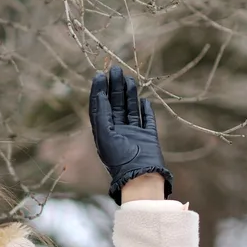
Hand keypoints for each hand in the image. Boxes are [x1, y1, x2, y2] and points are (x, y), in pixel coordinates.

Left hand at [89, 65, 174, 204]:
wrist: (139, 176)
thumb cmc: (119, 158)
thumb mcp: (105, 134)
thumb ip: (102, 115)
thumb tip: (100, 94)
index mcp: (103, 132)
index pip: (100, 107)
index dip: (99, 90)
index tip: (100, 75)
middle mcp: (117, 132)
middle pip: (115, 104)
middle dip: (115, 87)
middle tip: (116, 69)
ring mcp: (133, 134)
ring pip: (130, 109)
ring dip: (129, 94)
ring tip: (129, 79)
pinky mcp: (148, 137)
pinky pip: (146, 120)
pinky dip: (145, 110)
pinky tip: (143, 100)